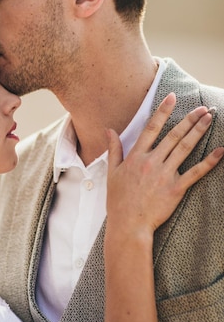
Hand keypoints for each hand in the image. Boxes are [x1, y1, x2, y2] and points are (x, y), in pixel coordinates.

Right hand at [106, 92, 223, 236]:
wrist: (128, 224)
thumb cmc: (118, 200)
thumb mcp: (112, 172)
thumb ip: (113, 149)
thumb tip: (109, 130)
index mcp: (136, 156)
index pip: (151, 128)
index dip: (162, 111)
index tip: (172, 97)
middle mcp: (151, 162)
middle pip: (173, 135)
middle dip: (189, 119)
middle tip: (202, 108)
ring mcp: (165, 175)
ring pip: (184, 148)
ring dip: (198, 132)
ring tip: (209, 119)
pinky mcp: (176, 189)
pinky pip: (195, 172)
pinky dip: (209, 161)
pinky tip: (220, 151)